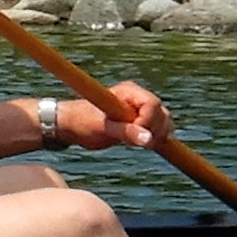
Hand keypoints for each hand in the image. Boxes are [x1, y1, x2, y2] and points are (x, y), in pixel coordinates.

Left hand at [44, 80, 167, 151]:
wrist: (72, 125)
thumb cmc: (82, 122)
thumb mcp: (102, 128)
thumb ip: (126, 132)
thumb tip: (148, 139)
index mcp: (129, 92)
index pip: (152, 104)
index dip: (149, 121)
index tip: (136, 134)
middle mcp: (138, 98)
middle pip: (162, 113)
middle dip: (155, 130)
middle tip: (140, 143)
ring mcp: (141, 109)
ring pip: (164, 121)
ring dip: (158, 136)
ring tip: (140, 144)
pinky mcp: (142, 121)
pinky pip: (160, 129)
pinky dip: (157, 138)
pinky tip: (145, 145)